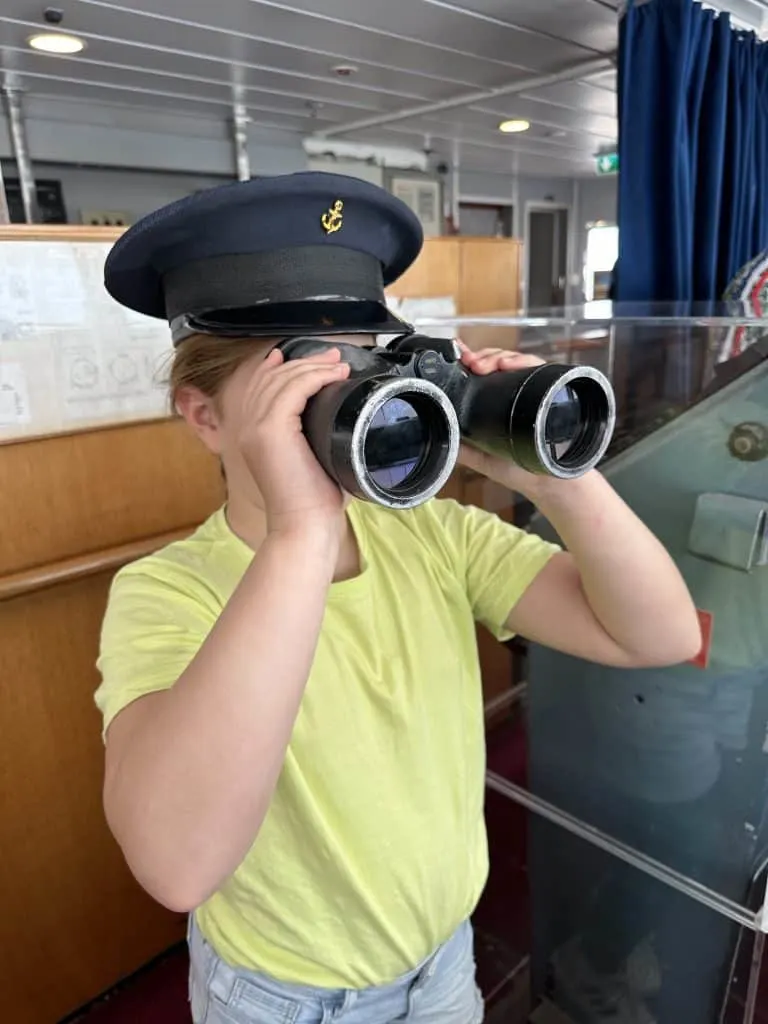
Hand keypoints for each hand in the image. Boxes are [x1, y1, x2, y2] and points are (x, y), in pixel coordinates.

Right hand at [235, 346, 350, 533]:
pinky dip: (315, 377)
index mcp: (253, 435)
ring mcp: (256, 428)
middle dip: (303, 361)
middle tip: (332, 356)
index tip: (307, 358)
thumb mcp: (311, 461)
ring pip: (282, 380)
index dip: (279, 367)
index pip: (260, 388)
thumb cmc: (312, 502)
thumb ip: (313, 438)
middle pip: (271, 378)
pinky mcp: (270, 430)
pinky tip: (333, 376)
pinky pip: (293, 389)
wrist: (303, 525)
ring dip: (313, 366)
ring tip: (338, 364)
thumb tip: (338, 421)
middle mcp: (248, 428)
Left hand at [456, 341, 550, 497]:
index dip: (471, 359)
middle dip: (482, 357)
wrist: (549, 483)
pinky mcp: (552, 388)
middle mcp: (517, 392)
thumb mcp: (482, 458)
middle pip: (498, 361)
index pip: (484, 372)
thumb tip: (438, 436)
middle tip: (471, 364)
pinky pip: (538, 366)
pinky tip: (509, 364)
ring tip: (485, 365)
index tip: (459, 354)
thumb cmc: (520, 470)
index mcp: (498, 402)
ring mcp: (534, 388)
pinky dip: (522, 360)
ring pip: (515, 359)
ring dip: (497, 357)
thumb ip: (462, 447)